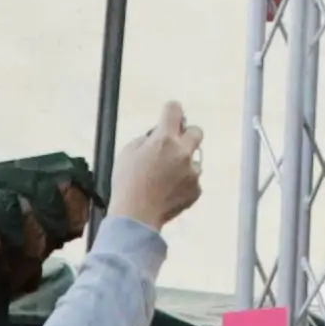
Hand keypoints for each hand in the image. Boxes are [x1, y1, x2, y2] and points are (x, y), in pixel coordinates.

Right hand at [110, 102, 202, 233]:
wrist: (136, 216)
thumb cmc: (127, 183)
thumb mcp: (128, 152)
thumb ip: (148, 138)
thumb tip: (159, 133)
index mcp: (164, 139)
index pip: (175, 109)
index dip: (171, 110)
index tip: (170, 114)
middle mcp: (183, 152)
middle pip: (196, 131)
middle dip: (186, 134)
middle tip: (174, 144)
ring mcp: (192, 172)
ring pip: (195, 158)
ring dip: (184, 162)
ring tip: (165, 176)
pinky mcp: (197, 189)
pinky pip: (194, 178)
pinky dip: (184, 181)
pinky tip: (168, 190)